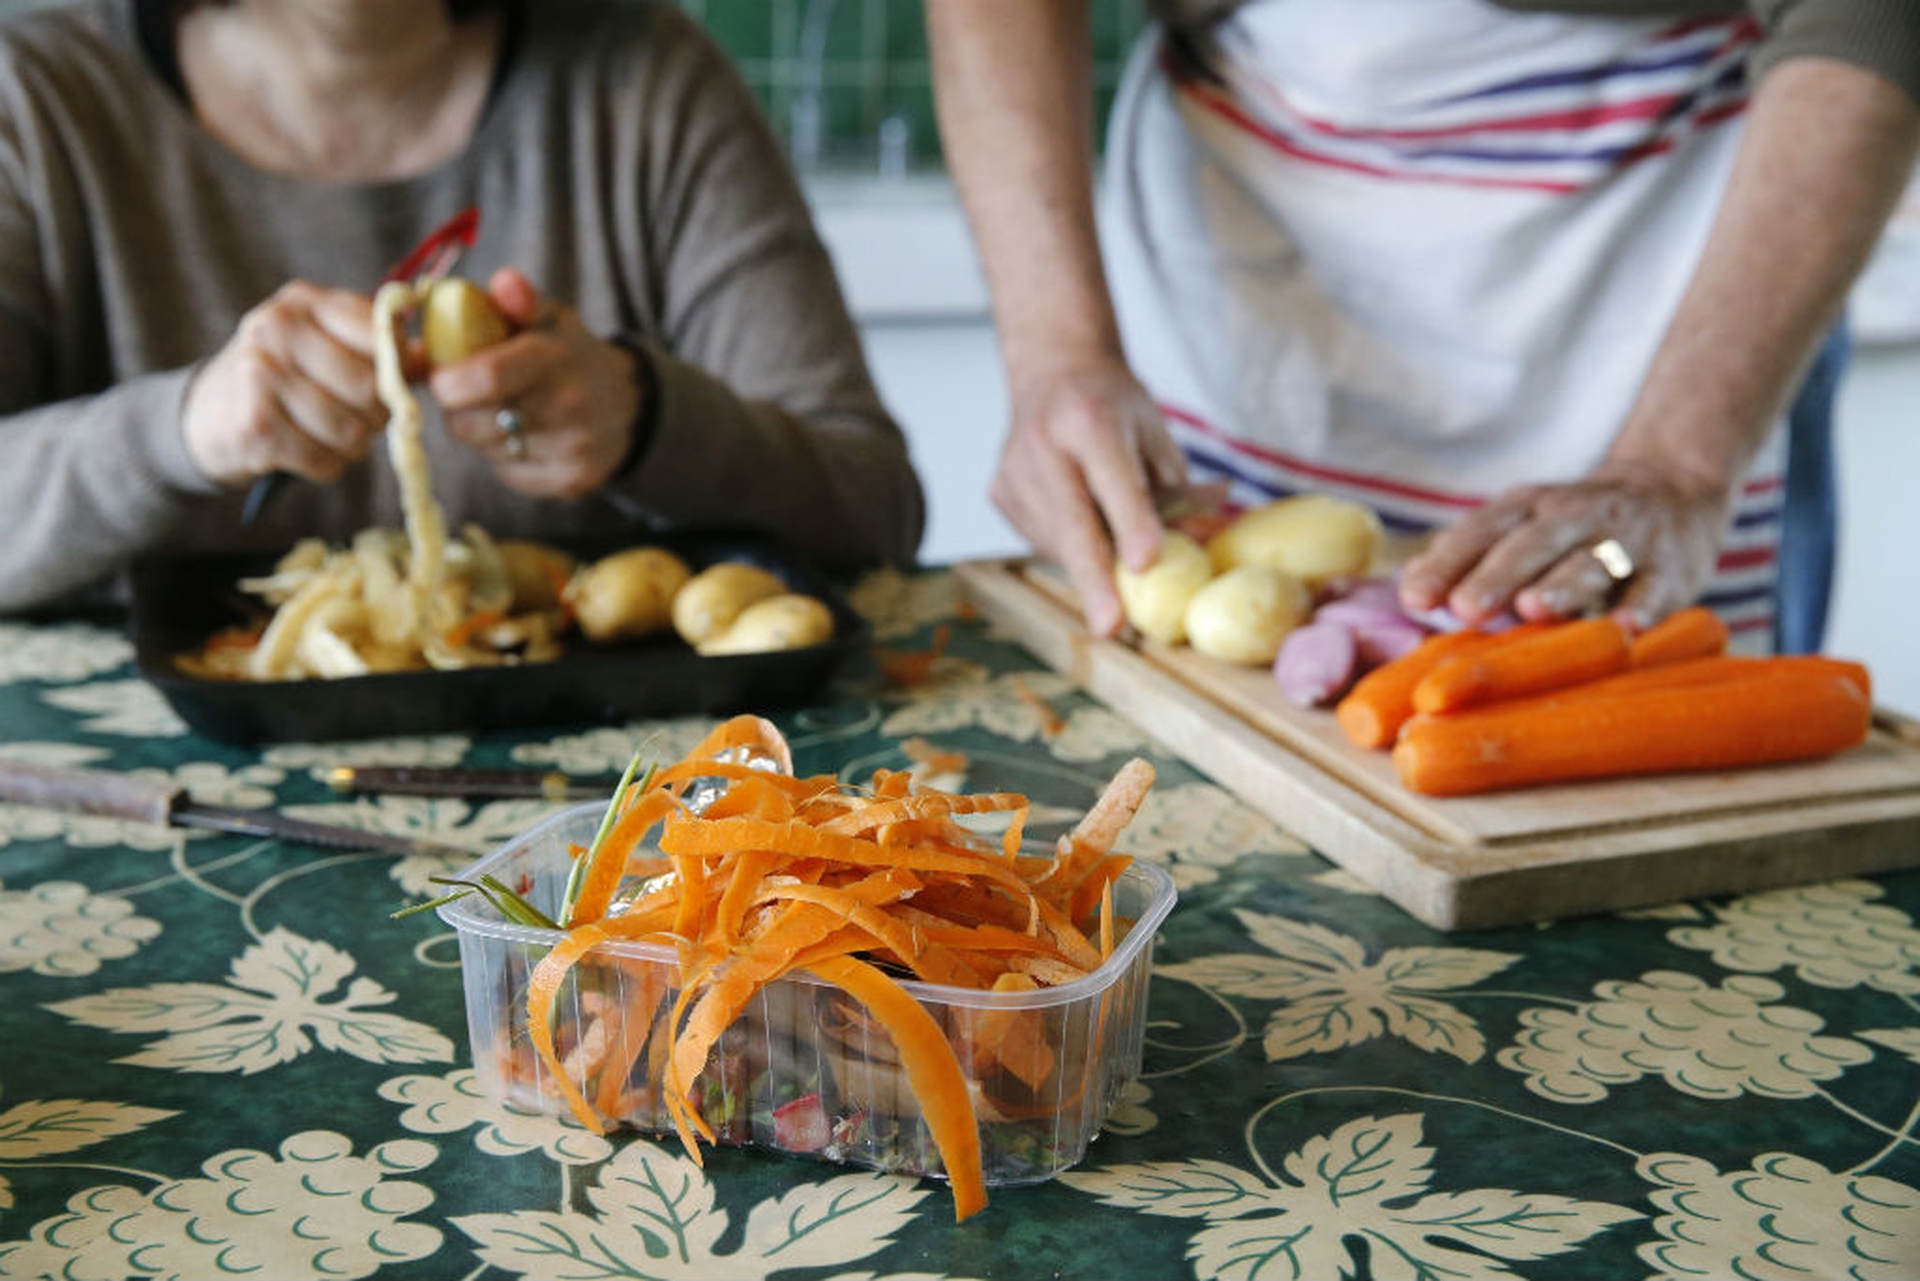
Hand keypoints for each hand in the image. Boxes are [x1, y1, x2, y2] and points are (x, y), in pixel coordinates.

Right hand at [182, 281, 384, 486]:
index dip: (398, 368)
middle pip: (371, 387)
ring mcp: (261, 375)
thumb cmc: (281, 378)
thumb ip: (375, 345)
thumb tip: (432, 359)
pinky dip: (326, 466)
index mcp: (304, 302)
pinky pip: (324, 460)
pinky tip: (308, 453)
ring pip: (351, 430)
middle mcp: (278, 328)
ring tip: (332, 437)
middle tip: (359, 419)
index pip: (381, 334)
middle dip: (376, 415)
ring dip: (352, 447)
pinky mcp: (255, 425)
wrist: (203, 415)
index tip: (390, 383)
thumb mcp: (321, 344)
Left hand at [429, 268, 641, 497]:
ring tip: (498, 414)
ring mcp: (572, 449)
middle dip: (456, 410)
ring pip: (487, 451)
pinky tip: (521, 438)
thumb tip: (503, 281)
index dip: (448, 382)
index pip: (486, 377)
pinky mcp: (571, 482)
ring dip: (479, 434)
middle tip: (465, 396)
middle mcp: (569, 407)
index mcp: (556, 359)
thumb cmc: (570, 357)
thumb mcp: (551, 319)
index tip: (439, 378)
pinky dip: (502, 458)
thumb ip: (521, 299)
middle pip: (474, 423)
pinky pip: (508, 474)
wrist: (627, 406)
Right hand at [992, 358, 1192, 635]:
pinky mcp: (999, 493)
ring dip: (1091, 565)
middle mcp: (1042, 443)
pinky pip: (1042, 540)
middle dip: (1093, 578)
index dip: (1132, 523)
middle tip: (1111, 625)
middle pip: (1072, 523)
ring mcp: (1014, 471)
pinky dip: (1070, 549)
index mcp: (1090, 418)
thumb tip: (1209, 537)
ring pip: (1057, 542)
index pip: (1114, 480)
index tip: (1146, 563)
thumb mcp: (1154, 431)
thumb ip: (1177, 488)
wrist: (1051, 370)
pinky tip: (1083, 526)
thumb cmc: (1113, 405)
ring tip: (1116, 556)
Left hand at [1396, 459, 1730, 631]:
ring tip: (1533, 610)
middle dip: (1497, 575)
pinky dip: (1643, 606)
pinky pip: (1655, 586)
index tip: (1415, 598)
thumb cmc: (1572, 527)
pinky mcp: (1672, 565)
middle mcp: (1574, 515)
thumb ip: (1469, 554)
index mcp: (1527, 506)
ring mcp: (1626, 537)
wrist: (1674, 486)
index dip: (1447, 562)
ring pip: (1593, 560)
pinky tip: (1625, 627)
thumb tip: (1410, 589)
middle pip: (1532, 543)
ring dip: (1563, 586)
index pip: (1481, 529)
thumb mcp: (1521, 523)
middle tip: (1466, 609)